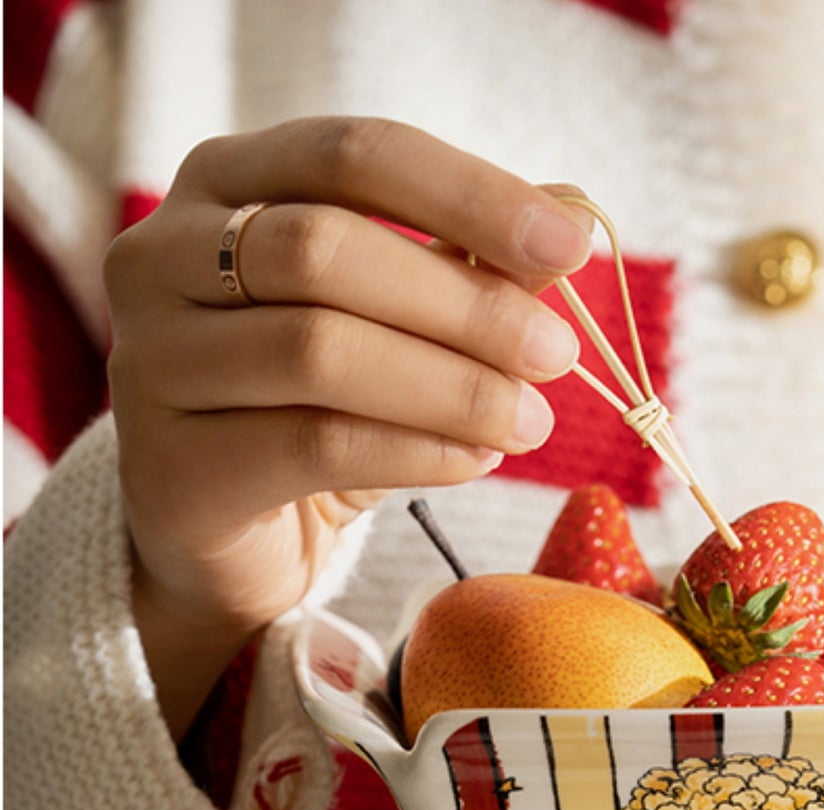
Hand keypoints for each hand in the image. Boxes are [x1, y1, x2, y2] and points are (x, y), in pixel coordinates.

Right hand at [104, 116, 592, 735]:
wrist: (236, 537)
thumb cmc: (318, 407)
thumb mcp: (395, 324)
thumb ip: (465, 263)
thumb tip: (568, 209)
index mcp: (223, 186)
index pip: (351, 155)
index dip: (469, 193)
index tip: (569, 245)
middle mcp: (162, 257)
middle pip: (324, 250)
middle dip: (465, 304)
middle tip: (557, 354)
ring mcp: (152, 362)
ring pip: (318, 352)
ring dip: (450, 388)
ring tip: (529, 421)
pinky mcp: (175, 468)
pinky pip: (316, 446)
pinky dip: (417, 452)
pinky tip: (476, 460)